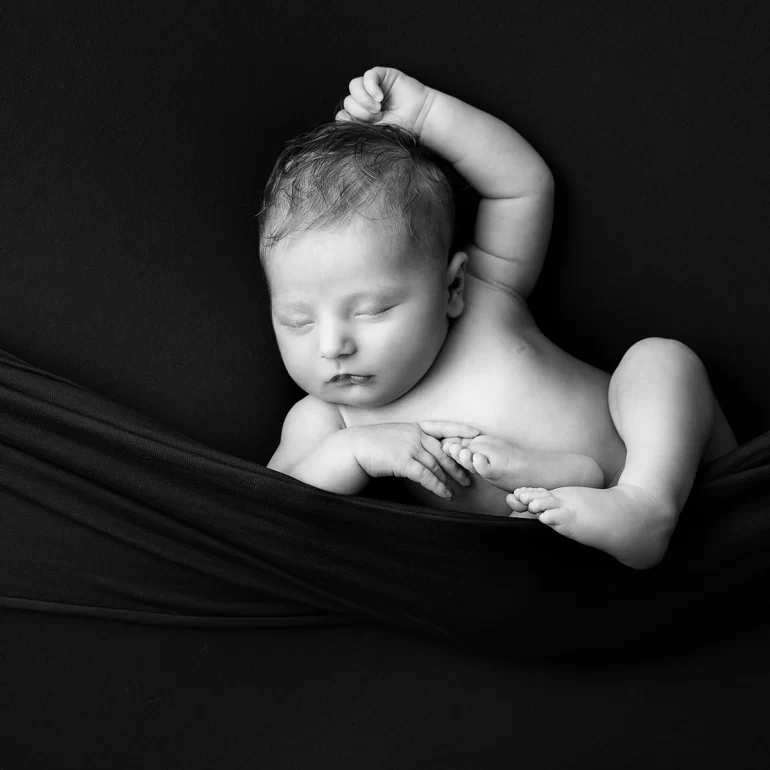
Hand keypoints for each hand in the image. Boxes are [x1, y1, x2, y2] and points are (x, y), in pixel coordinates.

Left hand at [335, 66, 434, 136]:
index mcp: (362, 115)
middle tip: (377, 117)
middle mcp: (365, 100)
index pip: (343, 113)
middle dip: (360, 111)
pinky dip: (371, 87)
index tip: (362, 126)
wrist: (420, 119)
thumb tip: (339, 116)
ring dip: (363, 100)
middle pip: (348, 101)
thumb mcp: (376, 131)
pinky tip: (380, 97)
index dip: (348, 118)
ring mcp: (372, 87)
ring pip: (353, 86)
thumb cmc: (401, 128)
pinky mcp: (382, 75)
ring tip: (378, 108)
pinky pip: (368, 76)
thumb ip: (357, 125)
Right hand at [349, 421, 479, 498]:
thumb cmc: (372, 444)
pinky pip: (426, 476)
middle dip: (459, 464)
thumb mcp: (395, 435)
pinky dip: (438, 486)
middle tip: (470, 477)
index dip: (461, 430)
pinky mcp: (403, 461)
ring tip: (457, 491)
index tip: (477, 434)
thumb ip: (411, 440)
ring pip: (437, 465)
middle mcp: (415, 435)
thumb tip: (424, 450)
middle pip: (444, 450)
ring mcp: (410, 447)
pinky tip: (445, 494)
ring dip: (450, 480)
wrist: (353, 448)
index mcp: (414, 427)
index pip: (443, 426)